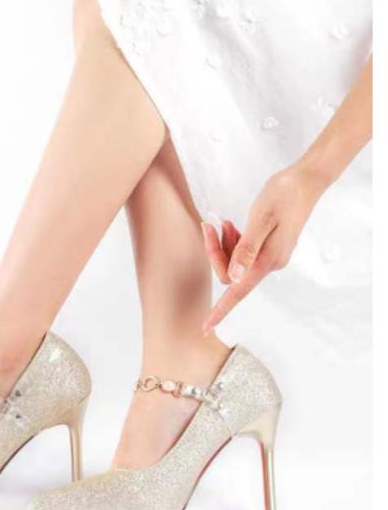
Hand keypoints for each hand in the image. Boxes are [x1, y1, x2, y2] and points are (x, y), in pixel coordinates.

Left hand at [200, 165, 325, 333]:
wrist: (305, 182)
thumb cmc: (283, 196)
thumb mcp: (261, 220)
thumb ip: (247, 250)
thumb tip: (234, 279)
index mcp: (267, 261)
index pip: (238, 292)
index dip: (220, 310)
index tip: (205, 327)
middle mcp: (269, 263)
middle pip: (231, 273)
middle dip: (216, 252)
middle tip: (210, 225)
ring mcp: (270, 256)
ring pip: (235, 262)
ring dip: (224, 244)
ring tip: (225, 222)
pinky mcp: (269, 247)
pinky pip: (243, 253)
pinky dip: (233, 241)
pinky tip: (232, 225)